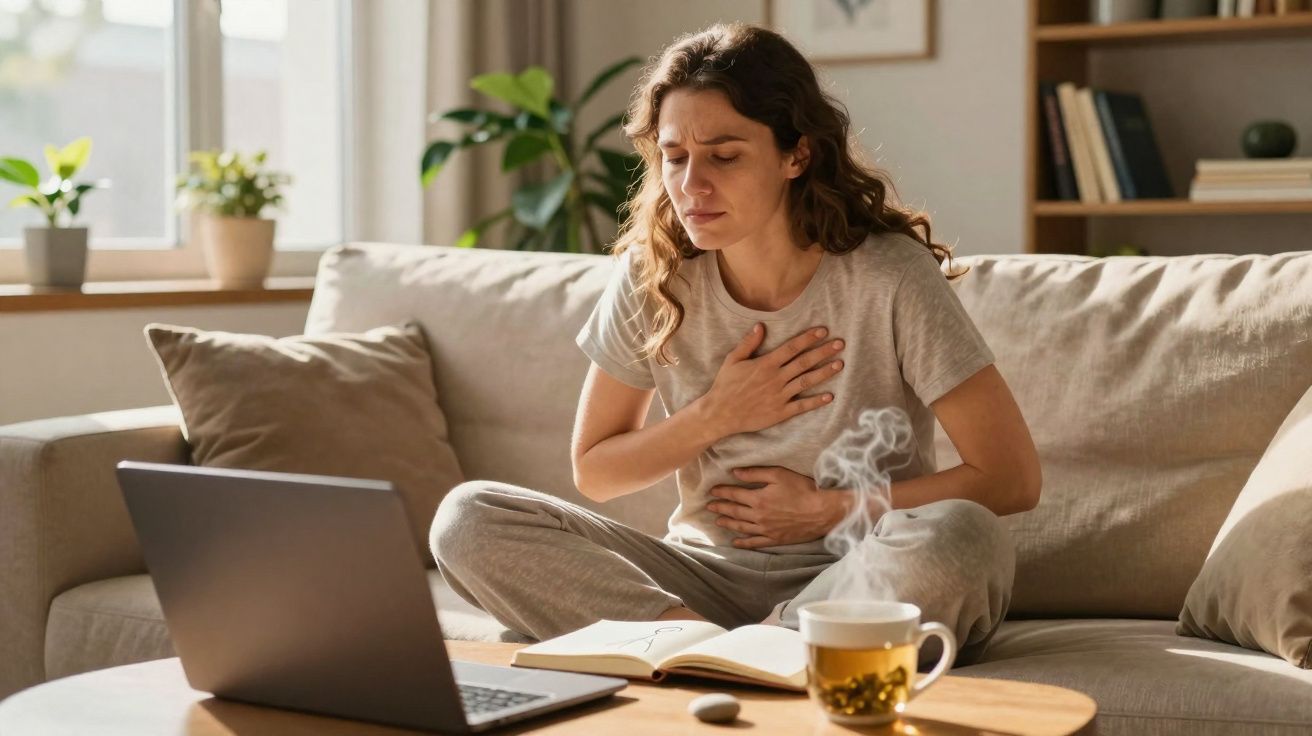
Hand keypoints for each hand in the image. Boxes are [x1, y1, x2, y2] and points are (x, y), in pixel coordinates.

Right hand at [697, 324, 844, 439]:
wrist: (720, 414)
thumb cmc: (725, 386)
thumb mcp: (732, 360)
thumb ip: (748, 343)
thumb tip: (760, 326)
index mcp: (765, 364)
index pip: (791, 347)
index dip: (808, 338)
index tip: (823, 331)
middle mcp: (775, 378)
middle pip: (804, 362)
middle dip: (823, 352)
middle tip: (840, 344)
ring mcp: (779, 396)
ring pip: (806, 381)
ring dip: (824, 373)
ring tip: (840, 364)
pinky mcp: (780, 412)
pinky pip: (801, 406)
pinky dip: (816, 401)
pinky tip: (830, 396)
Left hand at [707, 466, 852, 548]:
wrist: (822, 511)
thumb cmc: (803, 489)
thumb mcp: (778, 474)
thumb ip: (755, 473)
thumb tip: (735, 472)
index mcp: (758, 498)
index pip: (734, 494)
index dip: (722, 492)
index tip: (712, 491)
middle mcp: (759, 515)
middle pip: (735, 511)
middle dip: (720, 508)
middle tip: (709, 507)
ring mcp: (766, 529)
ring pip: (741, 527)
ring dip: (728, 524)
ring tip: (717, 521)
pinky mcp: (775, 539)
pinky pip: (755, 542)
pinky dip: (743, 543)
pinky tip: (735, 543)